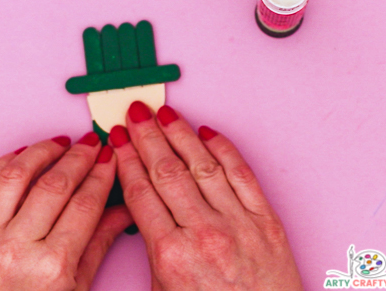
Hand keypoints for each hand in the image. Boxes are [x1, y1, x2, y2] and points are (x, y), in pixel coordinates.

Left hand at [0, 133, 132, 289]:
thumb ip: (97, 245)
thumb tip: (120, 211)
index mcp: (51, 267)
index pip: (84, 204)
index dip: (101, 176)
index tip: (109, 159)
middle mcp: (15, 248)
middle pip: (54, 185)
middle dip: (78, 158)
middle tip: (92, 144)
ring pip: (16, 175)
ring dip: (41, 151)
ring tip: (60, 143)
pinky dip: (6, 163)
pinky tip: (24, 155)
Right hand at [109, 102, 302, 289]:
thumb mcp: (164, 290)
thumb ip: (151, 247)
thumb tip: (139, 206)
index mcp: (171, 255)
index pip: (141, 191)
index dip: (126, 159)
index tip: (118, 139)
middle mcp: (204, 233)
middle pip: (167, 171)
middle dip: (148, 136)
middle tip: (136, 112)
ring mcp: (238, 224)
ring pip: (202, 165)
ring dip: (180, 134)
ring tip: (165, 114)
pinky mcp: (266, 221)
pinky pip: (242, 174)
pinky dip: (225, 149)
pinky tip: (208, 133)